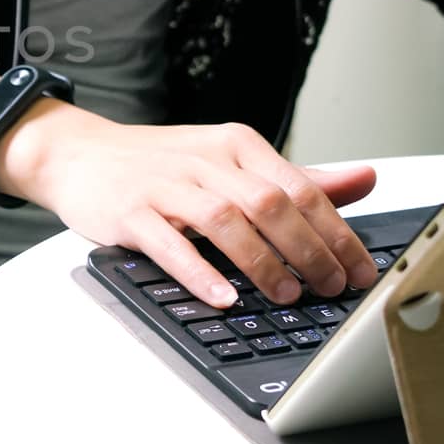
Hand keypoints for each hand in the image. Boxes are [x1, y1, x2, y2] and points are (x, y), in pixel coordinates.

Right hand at [0, 104, 378, 306]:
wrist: (78, 153)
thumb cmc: (159, 163)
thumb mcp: (229, 161)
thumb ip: (294, 177)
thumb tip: (365, 180)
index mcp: (237, 146)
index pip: (301, 188)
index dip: (337, 232)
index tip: (361, 270)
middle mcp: (206, 160)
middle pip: (271, 204)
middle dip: (310, 251)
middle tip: (332, 289)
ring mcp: (166, 184)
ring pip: (227, 221)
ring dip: (263, 263)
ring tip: (286, 295)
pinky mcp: (131, 210)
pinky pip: (169, 243)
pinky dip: (199, 272)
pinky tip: (222, 297)